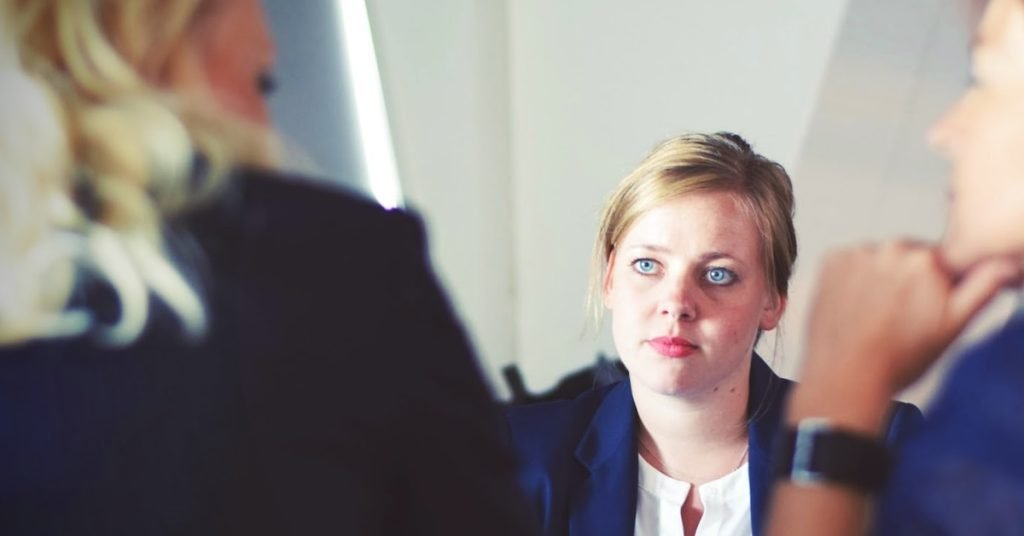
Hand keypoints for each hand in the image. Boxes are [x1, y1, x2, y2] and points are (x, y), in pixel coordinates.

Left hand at [802, 241, 1018, 398]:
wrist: (845, 375)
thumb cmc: (899, 358)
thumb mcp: (954, 325)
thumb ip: (984, 286)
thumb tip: (1008, 263)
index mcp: (926, 259)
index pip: (942, 261)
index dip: (938, 286)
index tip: (927, 308)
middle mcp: (890, 248)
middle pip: (909, 258)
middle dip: (909, 280)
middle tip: (900, 317)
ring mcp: (857, 253)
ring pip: (880, 260)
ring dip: (880, 278)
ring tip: (876, 315)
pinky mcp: (831, 261)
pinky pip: (851, 262)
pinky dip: (854, 278)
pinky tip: (856, 306)